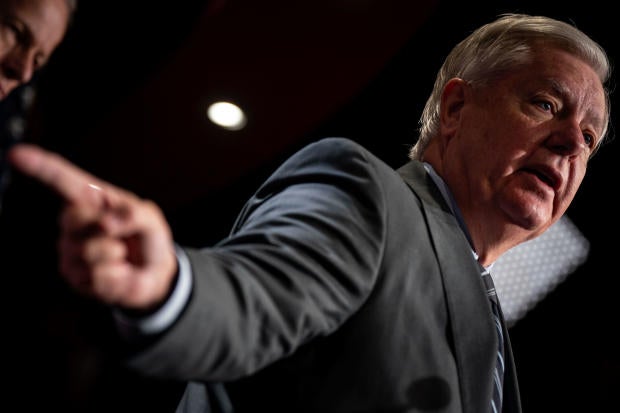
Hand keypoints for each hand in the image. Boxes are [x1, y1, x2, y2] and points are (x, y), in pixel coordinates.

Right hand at [8, 144, 177, 310]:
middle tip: (122, 233)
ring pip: (88, 251)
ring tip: (121, 253)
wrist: (152, 272)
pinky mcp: (73, 275)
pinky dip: (116, 275)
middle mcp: (74, 220)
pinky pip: (95, 275)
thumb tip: (106, 224)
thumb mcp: (150, 218)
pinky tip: (118, 270)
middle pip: (74, 217)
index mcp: (91, 198)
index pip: (62, 179)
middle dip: (106, 227)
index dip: (39, 167)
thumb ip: (135, 214)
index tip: (17, 155)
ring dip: (115, 253)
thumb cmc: (147, 237)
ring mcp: (70, 248)